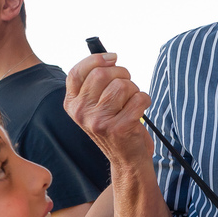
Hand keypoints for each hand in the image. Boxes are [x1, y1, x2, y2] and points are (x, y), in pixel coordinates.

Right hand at [65, 53, 153, 168]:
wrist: (127, 160)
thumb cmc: (115, 126)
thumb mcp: (95, 106)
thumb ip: (95, 83)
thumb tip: (110, 57)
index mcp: (72, 104)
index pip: (77, 72)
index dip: (97, 59)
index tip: (113, 58)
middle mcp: (81, 113)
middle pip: (102, 74)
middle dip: (122, 74)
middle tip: (127, 86)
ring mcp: (99, 121)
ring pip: (123, 85)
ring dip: (134, 90)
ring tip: (132, 103)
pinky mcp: (119, 128)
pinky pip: (139, 98)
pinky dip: (145, 101)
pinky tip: (139, 111)